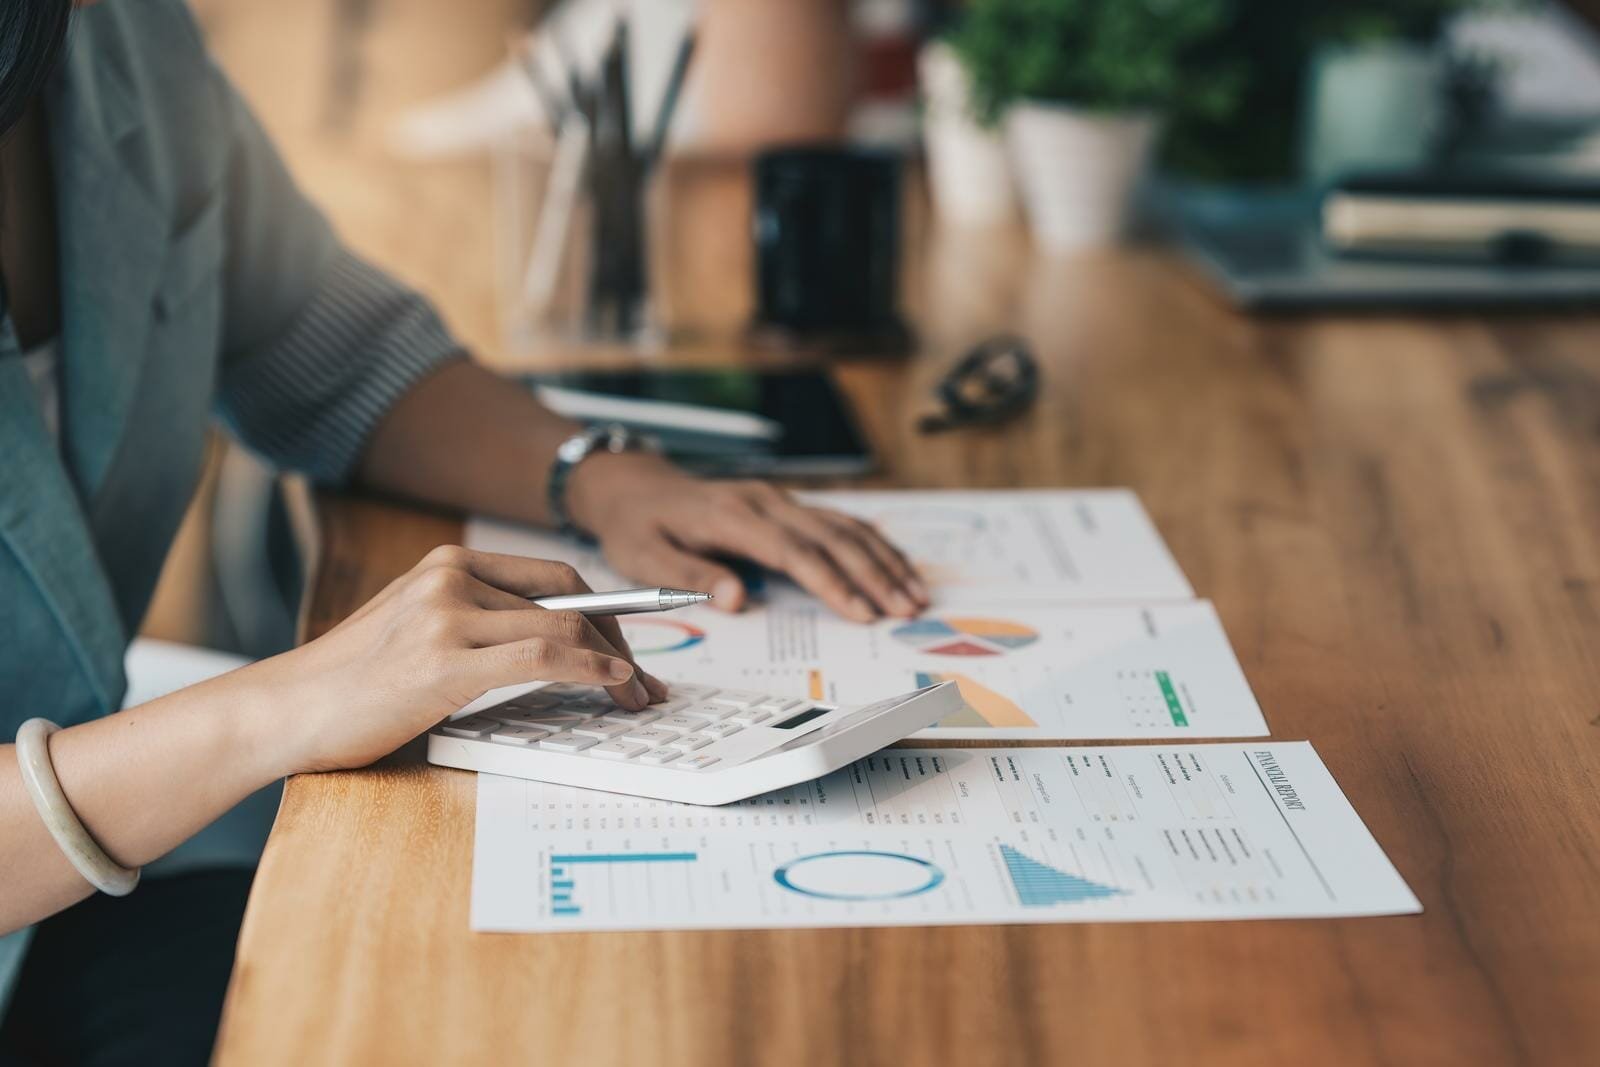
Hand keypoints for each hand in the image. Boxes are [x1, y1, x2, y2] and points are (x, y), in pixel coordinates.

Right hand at [244, 546, 668, 772]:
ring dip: (616, 665)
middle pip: (571, 596)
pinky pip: (543, 654)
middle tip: (647, 682)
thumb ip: (481, 622)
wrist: (286, 710)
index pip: (555, 576)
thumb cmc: (355, 683)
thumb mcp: (422, 631)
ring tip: (636, 698)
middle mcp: (451, 576)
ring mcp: (447, 614)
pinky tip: (613, 684)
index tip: (638, 643)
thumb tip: (559, 640)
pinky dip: (591, 668)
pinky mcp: (444, 660)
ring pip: (564, 625)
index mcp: (450, 563)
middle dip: (623, 638)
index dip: (609, 611)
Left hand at [566, 454, 929, 622]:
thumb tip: (739, 599)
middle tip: (907, 611)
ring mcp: (781, 500)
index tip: (863, 614)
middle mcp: (766, 502)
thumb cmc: (639, 527)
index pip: (795, 553)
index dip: (833, 584)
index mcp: (734, 517)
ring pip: (845, 527)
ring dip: (884, 561)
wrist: (635, 487)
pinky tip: (898, 566)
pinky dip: (873, 544)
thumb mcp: (645, 558)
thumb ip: (692, 577)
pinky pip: (839, 521)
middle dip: (875, 576)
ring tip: (915, 595)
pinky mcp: (787, 505)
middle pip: (834, 538)